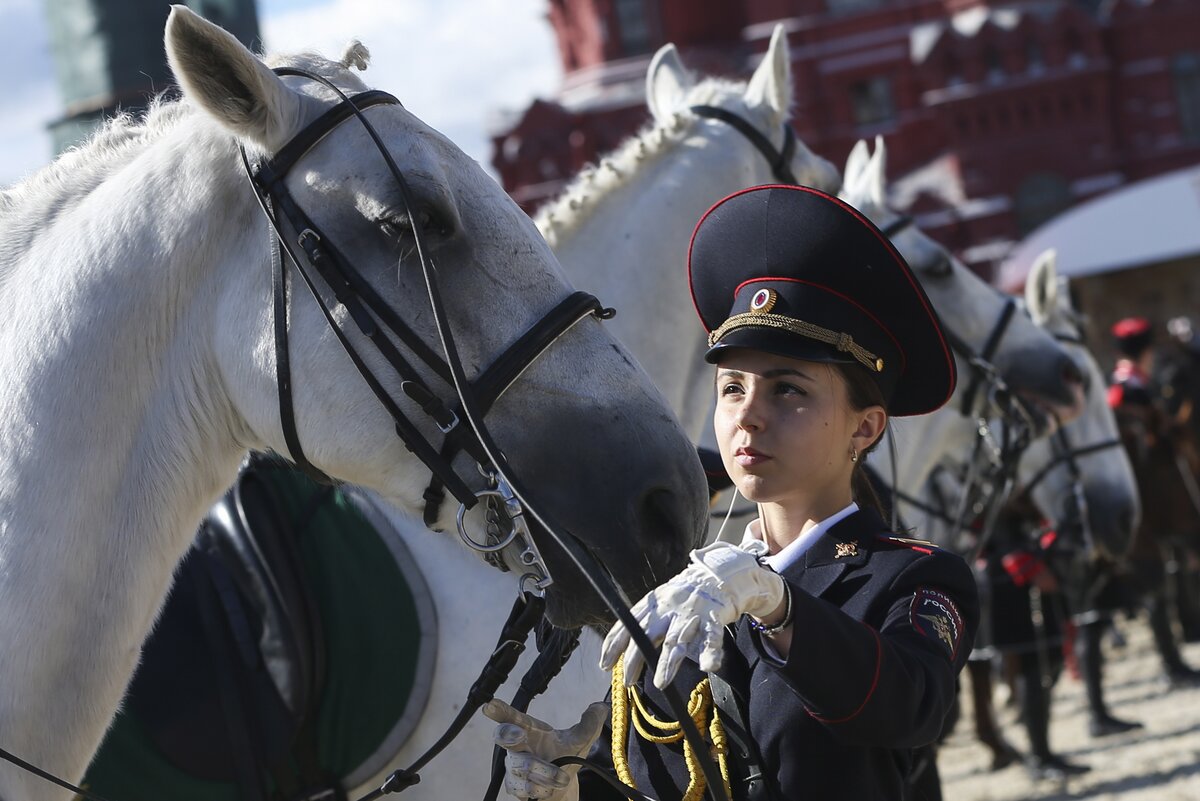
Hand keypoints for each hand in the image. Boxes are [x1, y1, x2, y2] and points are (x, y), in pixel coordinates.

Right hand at [483, 699, 608, 800]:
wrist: (562, 786)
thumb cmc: (565, 755)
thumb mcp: (581, 739)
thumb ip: (590, 724)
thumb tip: (600, 708)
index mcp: (530, 729)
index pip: (512, 716)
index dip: (499, 710)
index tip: (489, 706)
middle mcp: (517, 746)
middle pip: (503, 736)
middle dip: (508, 734)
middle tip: (519, 733)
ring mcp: (513, 766)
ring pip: (521, 767)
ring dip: (543, 772)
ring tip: (561, 777)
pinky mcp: (514, 786)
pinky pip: (523, 787)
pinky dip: (540, 788)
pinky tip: (549, 789)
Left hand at [599, 541, 784, 687]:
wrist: (718, 574)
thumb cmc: (684, 594)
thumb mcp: (660, 601)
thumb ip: (645, 621)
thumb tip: (621, 646)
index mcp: (654, 604)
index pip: (629, 623)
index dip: (615, 644)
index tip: (605, 664)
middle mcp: (669, 608)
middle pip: (648, 634)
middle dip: (636, 658)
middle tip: (628, 681)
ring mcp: (691, 613)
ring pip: (677, 639)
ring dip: (668, 662)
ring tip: (660, 682)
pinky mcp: (714, 618)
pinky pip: (712, 636)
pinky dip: (711, 652)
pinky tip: (707, 665)